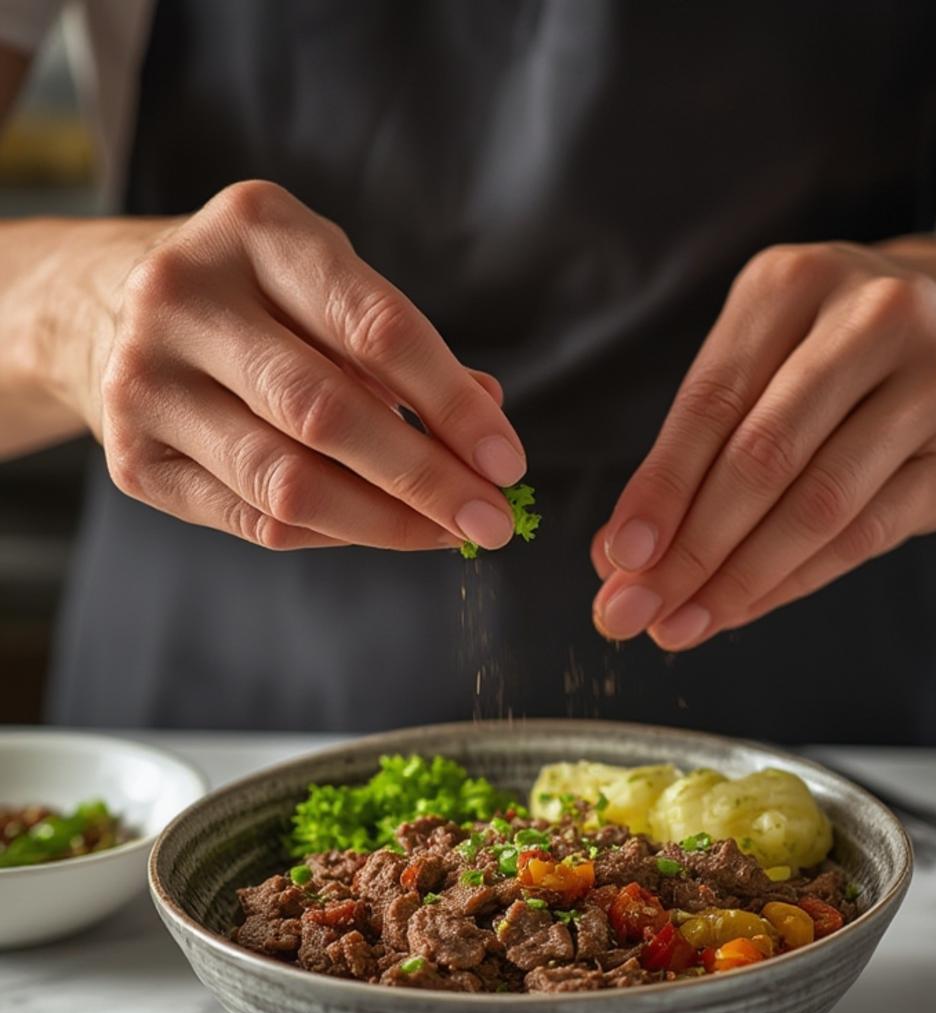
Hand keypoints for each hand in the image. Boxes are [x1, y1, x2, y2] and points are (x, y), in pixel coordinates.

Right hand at [58, 181, 525, 550]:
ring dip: (386, 523)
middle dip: (426, 479)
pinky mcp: (133, 460)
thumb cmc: (254, 297)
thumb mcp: (326, 284)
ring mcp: (145, 382)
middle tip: (492, 520)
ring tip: (448, 533)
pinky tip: (380, 529)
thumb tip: (484, 421)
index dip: (450, 403)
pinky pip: (256, 521)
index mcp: (255, 230)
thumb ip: (399, 347)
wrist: (102, 309)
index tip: (507, 461)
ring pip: (288, 484)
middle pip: (326, 413)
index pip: (374, 326)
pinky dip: (335, 534)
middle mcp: (185, 297)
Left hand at [591, 241, 935, 646]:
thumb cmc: (822, 361)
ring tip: (682, 624)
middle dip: (691, 548)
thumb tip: (619, 556)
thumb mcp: (750, 370)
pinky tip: (741, 608)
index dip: (660, 488)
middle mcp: (876, 318)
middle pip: (766, 455)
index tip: (618, 557)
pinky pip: (865, 536)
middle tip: (638, 608)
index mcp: (795, 284)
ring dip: (739, 580)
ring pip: (820, 505)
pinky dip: (792, 582)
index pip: (711, 402)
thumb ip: (686, 455)